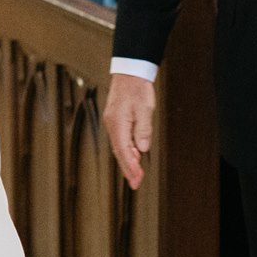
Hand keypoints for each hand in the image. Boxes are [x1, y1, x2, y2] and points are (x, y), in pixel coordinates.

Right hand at [103, 73, 155, 190]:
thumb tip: (142, 148)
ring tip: (137, 174)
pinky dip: (126, 150)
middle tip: (136, 183)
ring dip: (128, 160)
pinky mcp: (115, 120)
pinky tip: (134, 155)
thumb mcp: (145, 109)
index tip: (137, 180)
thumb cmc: (137, 89)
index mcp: (117, 123)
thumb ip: (143, 130)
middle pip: (119, 152)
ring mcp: (112, 122)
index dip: (131, 167)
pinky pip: (120, 140)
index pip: (124, 151)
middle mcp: (112, 125)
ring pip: (119, 147)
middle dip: (128, 168)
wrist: (130, 72)